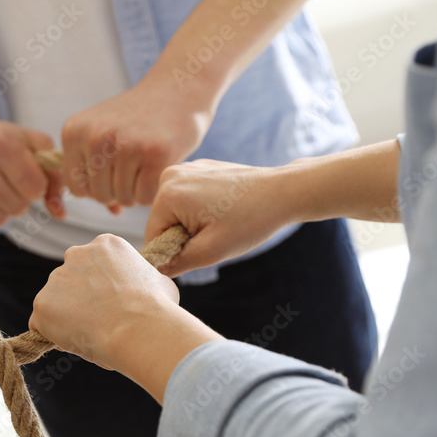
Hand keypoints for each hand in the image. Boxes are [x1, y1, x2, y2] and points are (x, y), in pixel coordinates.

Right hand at [0, 113, 63, 233]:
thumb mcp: (31, 144)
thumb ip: (53, 175)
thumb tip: (60, 214)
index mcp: (2, 144)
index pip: (35, 189)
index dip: (35, 187)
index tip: (26, 177)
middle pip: (18, 208)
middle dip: (19, 199)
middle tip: (6, 182)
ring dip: (0, 209)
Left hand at [29, 235, 218, 400]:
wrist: (138, 327)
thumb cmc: (157, 307)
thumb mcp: (160, 281)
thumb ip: (145, 279)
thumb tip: (148, 285)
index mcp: (105, 244)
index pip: (93, 265)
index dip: (101, 288)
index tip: (111, 304)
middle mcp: (75, 254)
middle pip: (71, 280)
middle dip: (80, 300)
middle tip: (99, 322)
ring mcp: (55, 279)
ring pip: (56, 302)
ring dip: (66, 318)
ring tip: (91, 335)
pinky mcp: (42, 304)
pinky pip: (41, 324)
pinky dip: (53, 335)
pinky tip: (74, 343)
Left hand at [61, 72, 215, 208]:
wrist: (178, 87)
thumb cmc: (138, 117)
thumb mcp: (101, 130)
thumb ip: (92, 167)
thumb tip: (110, 210)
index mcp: (74, 131)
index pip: (76, 187)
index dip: (96, 187)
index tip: (113, 173)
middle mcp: (95, 137)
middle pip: (99, 195)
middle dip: (118, 190)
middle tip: (135, 169)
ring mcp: (125, 146)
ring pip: (123, 198)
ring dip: (137, 190)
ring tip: (146, 164)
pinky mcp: (155, 154)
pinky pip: (145, 197)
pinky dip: (154, 190)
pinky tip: (159, 167)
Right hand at [146, 160, 287, 276]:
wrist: (283, 192)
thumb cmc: (251, 220)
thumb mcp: (211, 251)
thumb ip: (176, 263)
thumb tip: (155, 269)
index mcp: (168, 195)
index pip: (153, 236)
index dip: (173, 251)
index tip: (202, 248)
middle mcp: (170, 176)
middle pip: (161, 221)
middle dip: (182, 234)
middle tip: (214, 235)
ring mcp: (184, 168)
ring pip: (173, 210)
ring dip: (191, 222)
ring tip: (220, 220)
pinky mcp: (197, 167)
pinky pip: (186, 197)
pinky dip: (199, 207)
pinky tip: (223, 208)